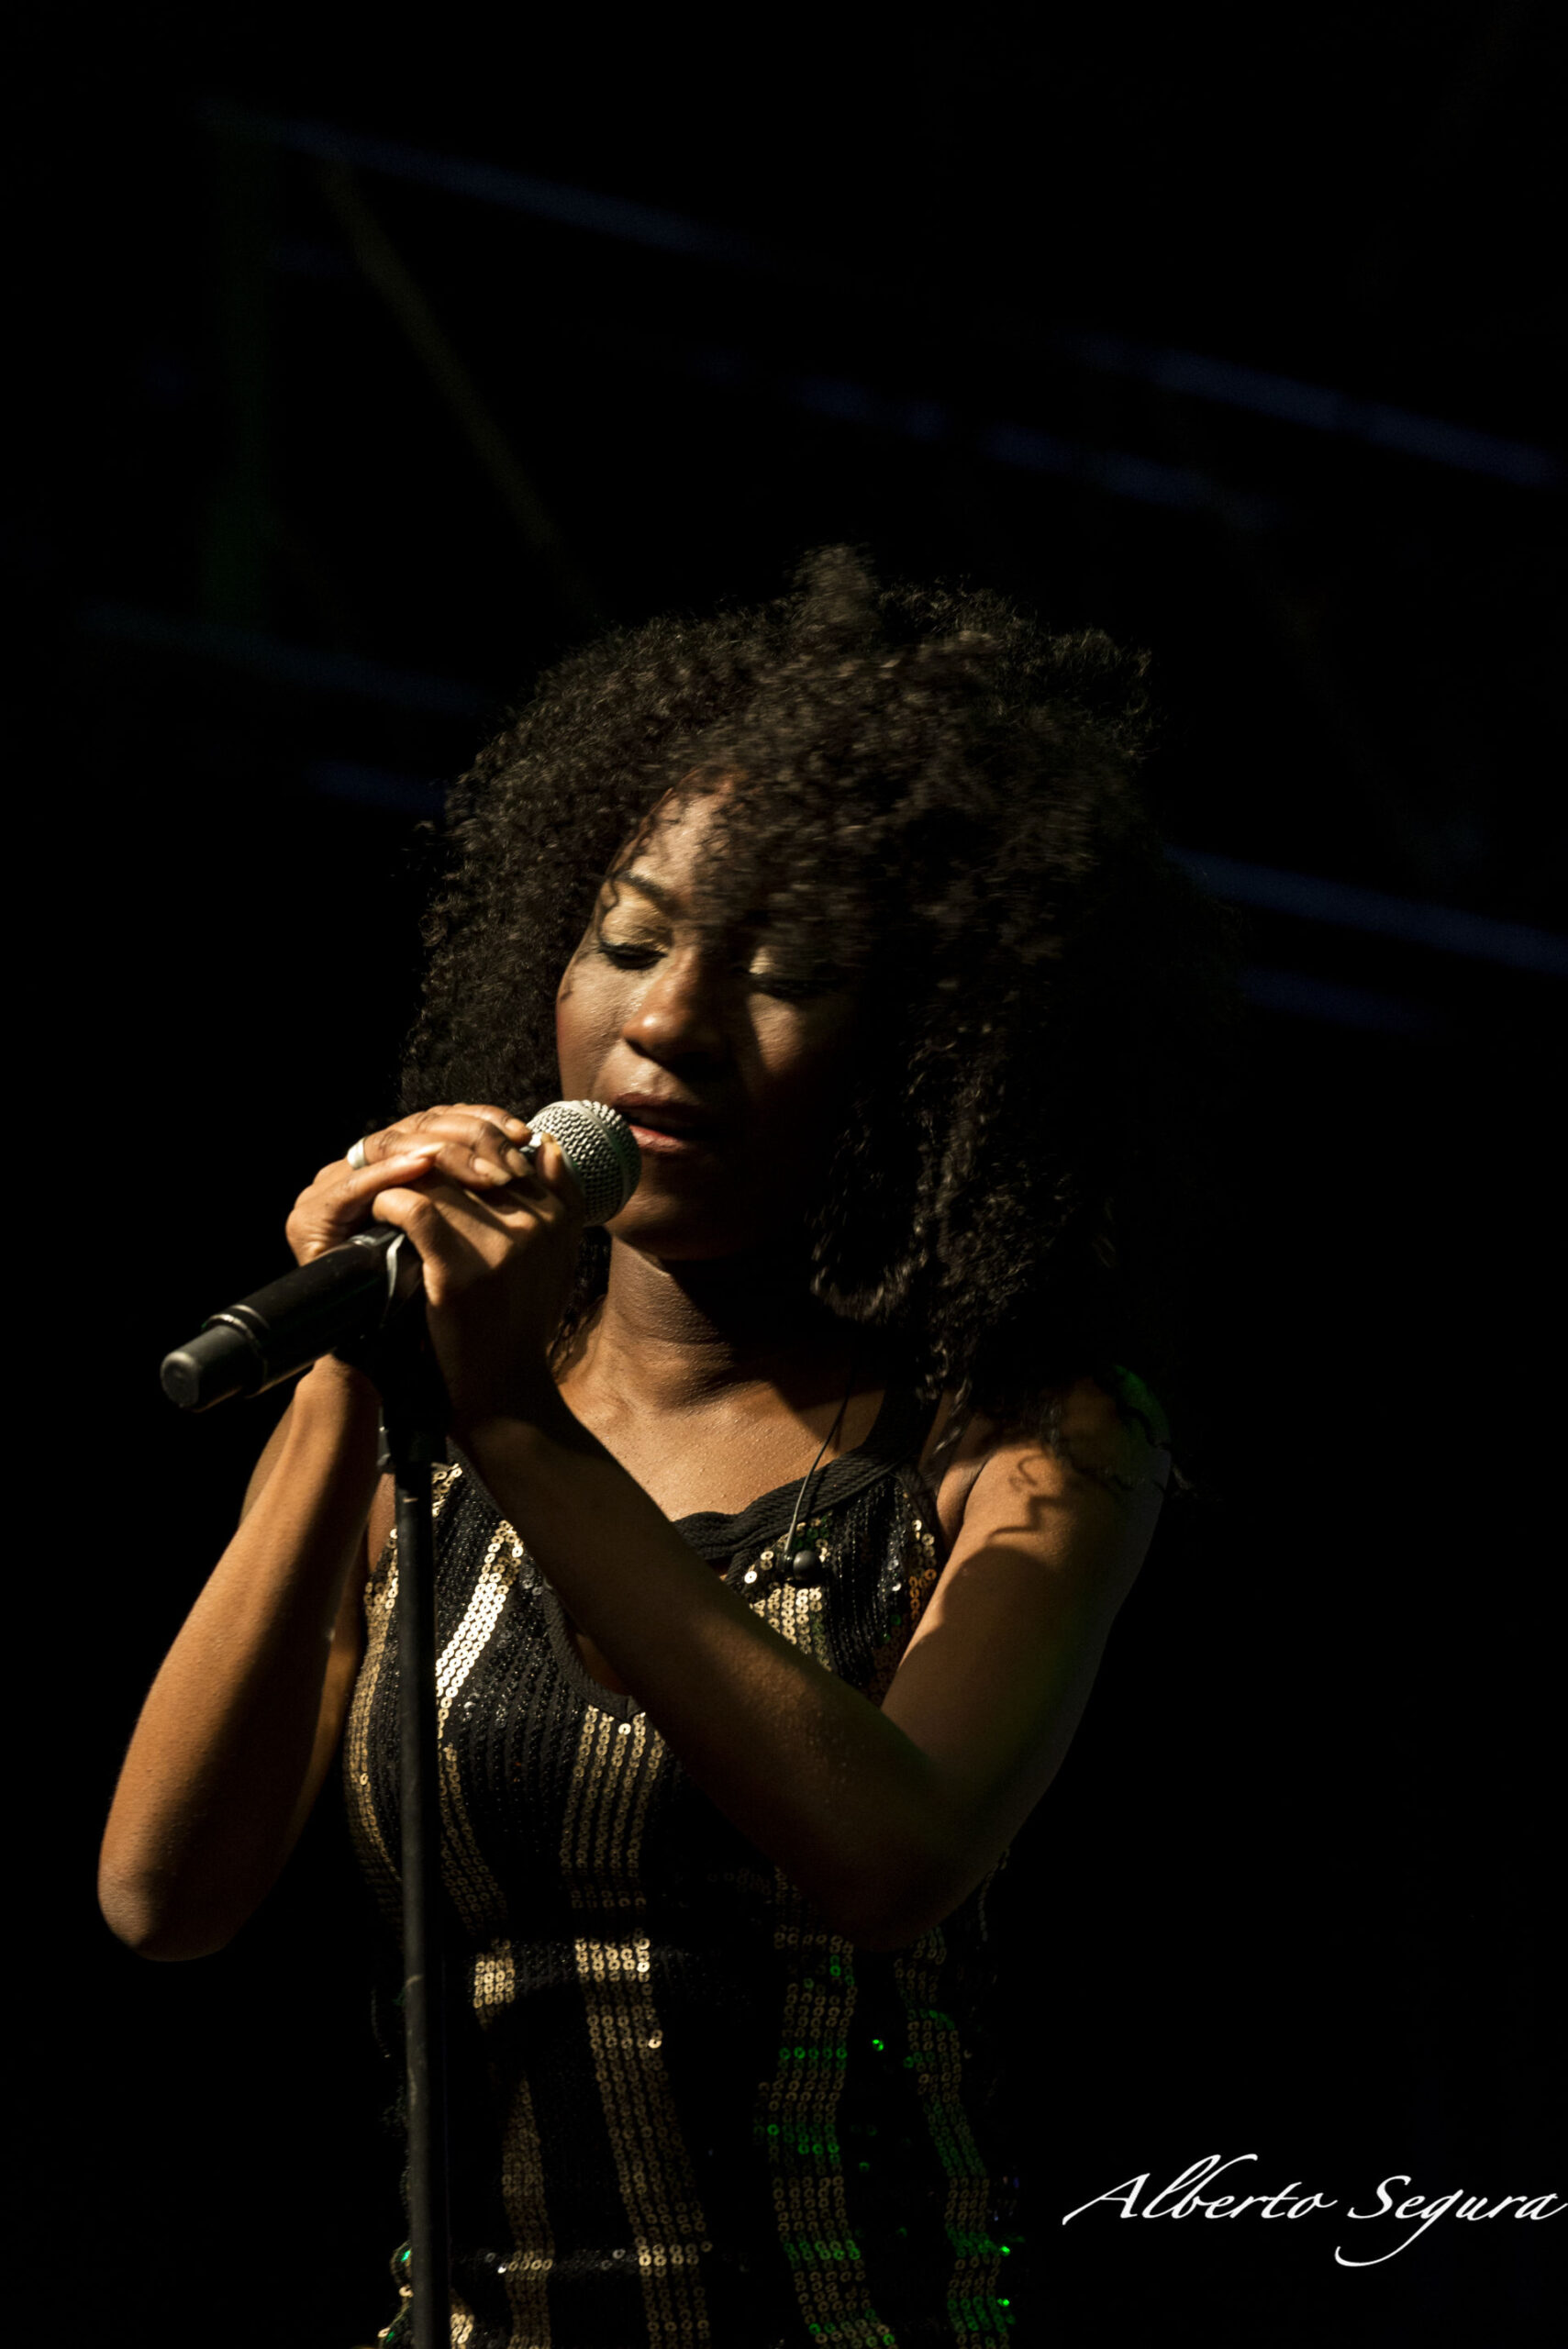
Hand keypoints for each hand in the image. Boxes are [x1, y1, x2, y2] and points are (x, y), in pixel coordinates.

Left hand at [338, 1103, 584, 1433]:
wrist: (505, 1392)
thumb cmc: (522, 1325)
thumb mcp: (556, 1258)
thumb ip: (560, 1201)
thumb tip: (544, 1145)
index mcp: (556, 1217)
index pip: (503, 1148)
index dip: (463, 1146)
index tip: (433, 1160)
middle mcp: (533, 1225)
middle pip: (469, 1155)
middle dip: (428, 1154)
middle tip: (397, 1166)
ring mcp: (498, 1247)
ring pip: (438, 1175)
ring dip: (401, 1175)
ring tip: (384, 1188)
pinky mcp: (458, 1272)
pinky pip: (416, 1210)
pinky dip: (390, 1203)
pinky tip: (381, 1213)